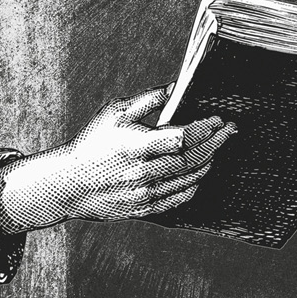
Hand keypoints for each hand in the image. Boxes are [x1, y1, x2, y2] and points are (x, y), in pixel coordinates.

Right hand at [0, 85, 236, 233]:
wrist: (67, 184)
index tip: (217, 120)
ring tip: (217, 148)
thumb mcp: (115, 112)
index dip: (206, 128)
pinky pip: (179, 198)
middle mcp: (144, 173)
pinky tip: (200, 172)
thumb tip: (176, 88)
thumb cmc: (92, 142)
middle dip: (216, 143)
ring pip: (190, 180)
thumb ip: (148, 100)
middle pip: (193, 159)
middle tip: (229, 131)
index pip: (184, 138)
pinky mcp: (144, 209)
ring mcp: (145, 194)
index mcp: (137, 146)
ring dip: (208, 162)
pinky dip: (195, 184)